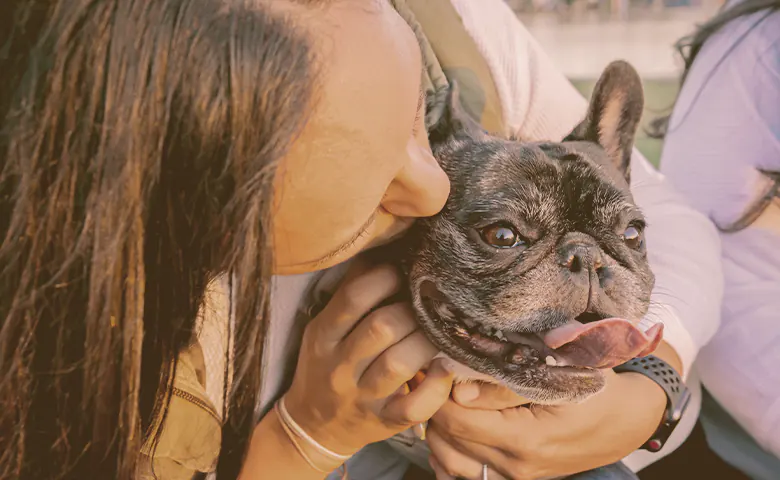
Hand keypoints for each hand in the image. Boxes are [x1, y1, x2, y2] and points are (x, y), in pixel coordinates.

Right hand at [283, 260, 454, 457]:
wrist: (313, 426)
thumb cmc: (326, 365)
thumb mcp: (325, 328)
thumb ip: (350, 293)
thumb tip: (384, 248)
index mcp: (324, 335)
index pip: (354, 297)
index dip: (385, 278)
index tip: (404, 272)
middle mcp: (339, 366)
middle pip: (382, 327)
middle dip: (412, 310)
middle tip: (429, 304)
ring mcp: (362, 397)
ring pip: (399, 363)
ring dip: (426, 342)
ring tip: (440, 331)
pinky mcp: (383, 422)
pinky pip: (413, 406)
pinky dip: (435, 387)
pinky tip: (443, 369)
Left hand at [427, 369, 665, 479]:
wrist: (627, 419)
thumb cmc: (595, 389)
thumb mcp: (557, 376)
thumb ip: (505, 386)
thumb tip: (460, 390)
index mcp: (525, 441)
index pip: (456, 420)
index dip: (438, 392)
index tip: (436, 367)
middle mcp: (516, 467)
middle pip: (447, 442)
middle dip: (434, 409)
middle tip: (436, 380)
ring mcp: (516, 478)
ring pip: (450, 463)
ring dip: (439, 432)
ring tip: (443, 400)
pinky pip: (467, 475)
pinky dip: (451, 453)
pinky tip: (455, 429)